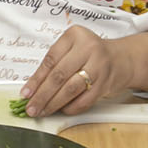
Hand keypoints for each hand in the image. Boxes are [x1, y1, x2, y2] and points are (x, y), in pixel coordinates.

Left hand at [20, 26, 147, 118]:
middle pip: (59, 75)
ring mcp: (99, 66)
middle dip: (42, 95)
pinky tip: (61, 110)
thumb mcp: (72, 49)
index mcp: (75, 36)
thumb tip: (32, 88)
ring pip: (71, 89)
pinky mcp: (106, 83)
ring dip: (54, 103)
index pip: (50, 60)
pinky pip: (85, 100)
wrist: (122, 58)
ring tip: (42, 111)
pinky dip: (70, 107)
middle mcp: (88, 48)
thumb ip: (54, 64)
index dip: (36, 79)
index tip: (26, 93)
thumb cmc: (91, 54)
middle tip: (31, 107)